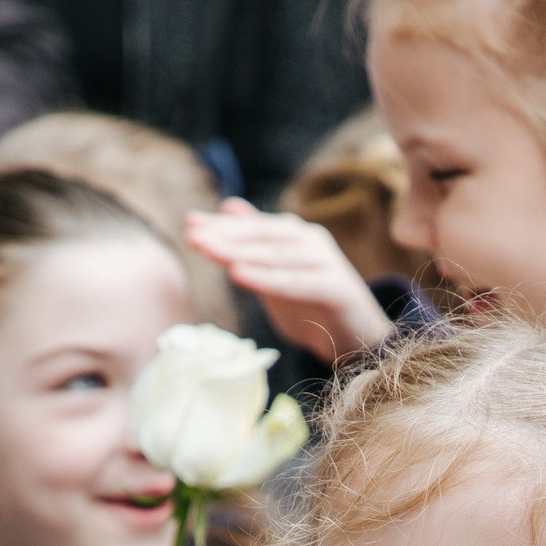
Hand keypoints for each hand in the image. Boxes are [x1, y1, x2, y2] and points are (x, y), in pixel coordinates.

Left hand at [186, 198, 392, 364]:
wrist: (356, 339)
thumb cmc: (313, 305)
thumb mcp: (276, 272)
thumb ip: (255, 242)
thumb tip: (229, 206)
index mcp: (296, 235)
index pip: (254, 227)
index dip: (222, 225)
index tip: (189, 223)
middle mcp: (312, 241)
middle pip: (262, 237)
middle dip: (225, 235)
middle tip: (193, 235)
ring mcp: (326, 261)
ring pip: (276, 256)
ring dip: (241, 252)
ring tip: (210, 251)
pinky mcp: (337, 287)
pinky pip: (296, 282)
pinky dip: (267, 278)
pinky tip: (239, 275)